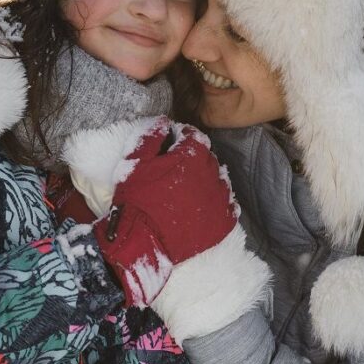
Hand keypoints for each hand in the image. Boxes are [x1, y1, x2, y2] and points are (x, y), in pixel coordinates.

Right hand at [91, 118, 238, 306]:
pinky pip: (227, 206)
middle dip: (194, 160)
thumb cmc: (137, 199)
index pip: (195, 137)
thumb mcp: (136, 161)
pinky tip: (199, 208)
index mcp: (193, 156)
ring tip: (187, 192)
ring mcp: (221, 200)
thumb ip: (151, 136)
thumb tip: (163, 121)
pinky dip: (216, 204)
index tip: (172, 147)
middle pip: (208, 159)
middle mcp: (213, 174)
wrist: (143, 241)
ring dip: (206, 181)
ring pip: (218, 181)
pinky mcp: (224, 223)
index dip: (182, 140)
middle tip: (176, 172)